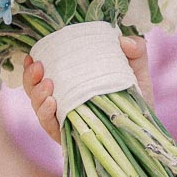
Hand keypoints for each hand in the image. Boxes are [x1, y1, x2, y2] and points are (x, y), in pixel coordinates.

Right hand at [23, 37, 154, 147]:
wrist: (146, 127)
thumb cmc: (137, 95)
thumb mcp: (136, 68)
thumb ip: (135, 49)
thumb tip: (122, 41)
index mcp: (71, 82)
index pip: (44, 73)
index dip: (32, 66)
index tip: (32, 56)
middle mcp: (63, 100)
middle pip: (35, 90)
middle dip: (30, 79)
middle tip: (38, 67)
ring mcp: (64, 118)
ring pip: (39, 107)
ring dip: (37, 95)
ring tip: (47, 85)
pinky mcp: (69, 136)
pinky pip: (51, 126)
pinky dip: (47, 114)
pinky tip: (52, 103)